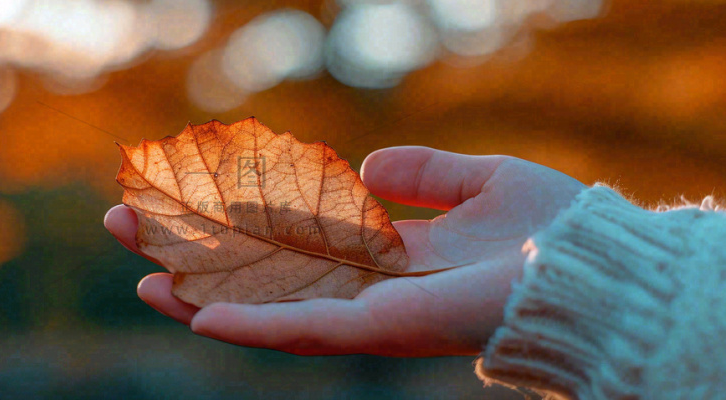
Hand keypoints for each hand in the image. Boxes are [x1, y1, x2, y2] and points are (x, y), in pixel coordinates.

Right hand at [105, 146, 584, 355]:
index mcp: (382, 255)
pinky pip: (302, 329)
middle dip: (192, 251)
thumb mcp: (482, 179)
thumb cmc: (554, 227)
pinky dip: (248, 322)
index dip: (233, 221)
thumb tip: (368, 168)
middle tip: (124, 225)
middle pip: (259, 271)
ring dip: (198, 289)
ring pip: (263, 305)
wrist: (600, 268)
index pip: (287, 238)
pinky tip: (196, 308)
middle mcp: (362, 288)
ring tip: (137, 271)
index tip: (181, 196)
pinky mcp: (378, 329)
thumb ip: (425, 174)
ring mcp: (365, 313)